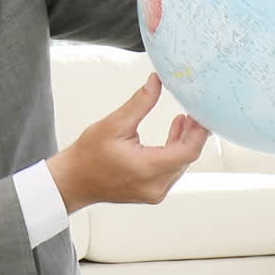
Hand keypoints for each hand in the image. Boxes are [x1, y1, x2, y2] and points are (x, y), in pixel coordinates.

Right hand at [46, 74, 210, 213]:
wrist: (73, 181)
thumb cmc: (88, 156)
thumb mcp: (114, 124)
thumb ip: (140, 103)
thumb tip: (156, 82)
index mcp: (147, 169)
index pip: (188, 151)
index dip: (199, 132)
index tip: (202, 114)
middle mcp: (155, 186)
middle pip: (187, 158)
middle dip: (193, 134)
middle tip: (196, 111)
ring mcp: (154, 192)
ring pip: (181, 165)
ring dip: (185, 142)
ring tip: (186, 119)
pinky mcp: (152, 192)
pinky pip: (172, 171)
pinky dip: (175, 153)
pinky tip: (174, 134)